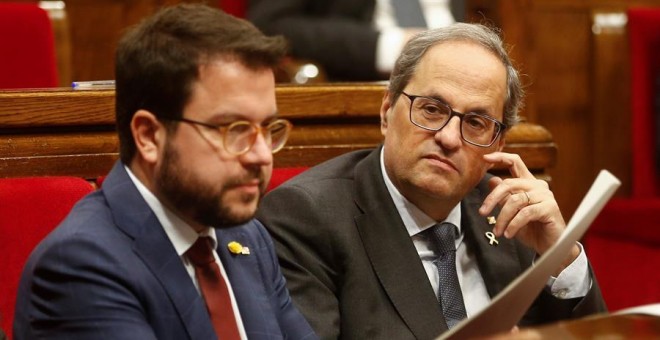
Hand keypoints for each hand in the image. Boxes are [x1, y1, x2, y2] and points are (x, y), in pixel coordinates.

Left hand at [478, 152, 578, 272]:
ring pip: (515, 201)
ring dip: (502, 218)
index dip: (500, 157)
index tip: (485, 157)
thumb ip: (503, 197)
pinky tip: (508, 234)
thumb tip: (491, 180)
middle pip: (509, 183)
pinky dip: (513, 225)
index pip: (515, 162)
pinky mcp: (550, 208)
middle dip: (492, 198)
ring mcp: (545, 196)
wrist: (549, 246)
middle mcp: (537, 186)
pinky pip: (525, 213)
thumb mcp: (512, 212)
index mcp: (528, 183)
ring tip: (497, 231)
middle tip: (482, 213)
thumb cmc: (531, 229)